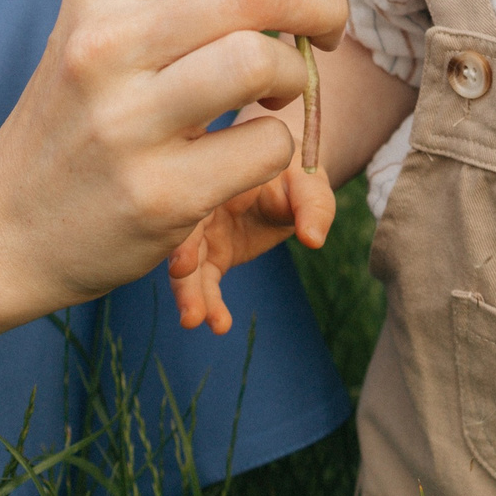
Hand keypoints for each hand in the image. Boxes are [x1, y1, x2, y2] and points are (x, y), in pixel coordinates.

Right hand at [0, 0, 391, 337]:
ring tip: (281, 92)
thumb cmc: (79, 113)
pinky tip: (249, 151)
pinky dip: (282, 145)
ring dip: (298, 75)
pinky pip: (265, 148)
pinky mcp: (156, 194)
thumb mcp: (111, 27)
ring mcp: (126, 121)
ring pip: (262, 62)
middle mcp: (105, 43)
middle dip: (323, 2)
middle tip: (331, 30)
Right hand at [166, 141, 338, 333]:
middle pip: (183, 241)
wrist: (290, 178)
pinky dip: (210, 303)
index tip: (181, 263)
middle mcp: (201, 204)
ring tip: (196, 321)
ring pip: (189, 267)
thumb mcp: (309, 181)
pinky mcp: (213, 255)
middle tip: (190, 310)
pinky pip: (206, 282)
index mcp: (214, 175)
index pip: (193, 203)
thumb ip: (312, 205)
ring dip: (191, 296)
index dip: (185, 233)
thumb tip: (314, 239)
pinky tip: (219, 324)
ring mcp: (204, 232)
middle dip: (184, 277)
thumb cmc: (296, 171)